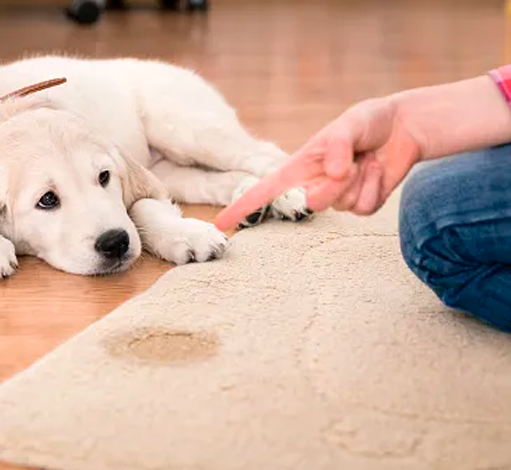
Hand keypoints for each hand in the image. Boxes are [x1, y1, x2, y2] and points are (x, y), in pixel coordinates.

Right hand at [215, 97, 422, 231]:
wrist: (404, 128)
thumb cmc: (369, 121)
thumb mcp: (350, 123)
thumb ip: (337, 146)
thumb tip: (332, 173)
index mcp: (300, 165)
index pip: (264, 190)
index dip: (242, 206)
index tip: (222, 223)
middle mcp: (314, 183)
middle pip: (311, 203)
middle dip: (333, 186)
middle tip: (351, 164)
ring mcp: (338, 197)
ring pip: (341, 206)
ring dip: (359, 181)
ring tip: (367, 160)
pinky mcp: (361, 204)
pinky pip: (364, 208)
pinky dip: (375, 187)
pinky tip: (378, 170)